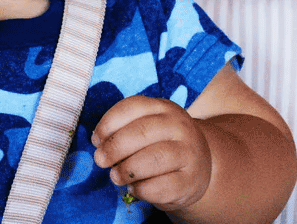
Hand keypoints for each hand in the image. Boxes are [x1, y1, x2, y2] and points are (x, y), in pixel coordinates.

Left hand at [91, 96, 211, 211]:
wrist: (200, 166)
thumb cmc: (163, 144)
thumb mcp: (149, 127)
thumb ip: (125, 129)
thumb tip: (99, 143)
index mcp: (164, 108)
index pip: (132, 107)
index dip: (108, 124)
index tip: (96, 140)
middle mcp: (179, 126)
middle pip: (141, 132)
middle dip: (114, 148)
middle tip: (101, 160)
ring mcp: (188, 153)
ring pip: (153, 159)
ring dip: (127, 170)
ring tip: (115, 176)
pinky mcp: (190, 181)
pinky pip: (162, 186)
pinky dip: (142, 189)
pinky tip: (134, 188)